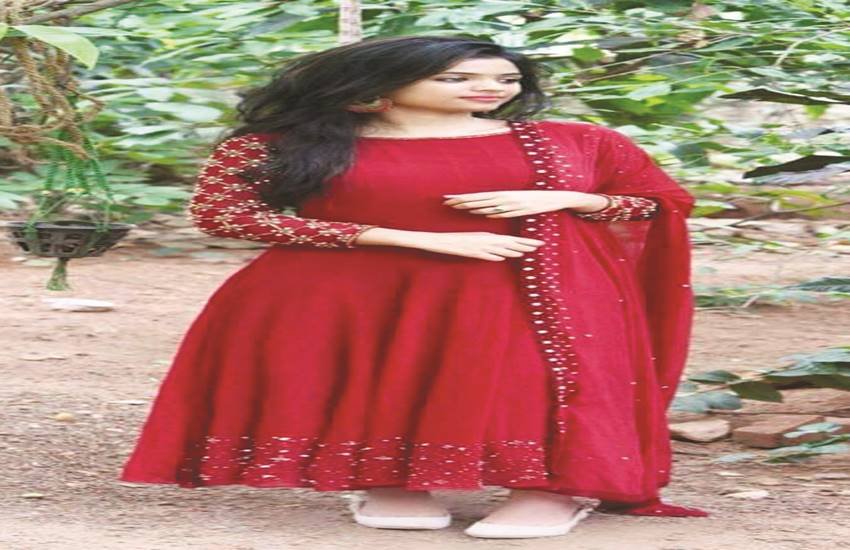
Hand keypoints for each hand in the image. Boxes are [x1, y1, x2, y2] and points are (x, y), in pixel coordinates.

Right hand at [406, 231, 544, 261]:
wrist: (440, 240)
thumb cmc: (458, 241)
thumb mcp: (476, 242)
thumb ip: (488, 246)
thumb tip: (501, 255)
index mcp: (487, 236)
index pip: (510, 239)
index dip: (525, 241)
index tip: (537, 243)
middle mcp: (485, 240)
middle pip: (509, 243)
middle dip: (525, 244)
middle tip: (540, 245)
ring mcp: (478, 246)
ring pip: (498, 248)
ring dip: (513, 250)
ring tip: (527, 251)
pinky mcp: (470, 251)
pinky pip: (482, 254)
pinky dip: (493, 255)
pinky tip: (501, 257)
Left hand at [442, 190, 606, 216]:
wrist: (553, 197)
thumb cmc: (532, 199)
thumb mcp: (514, 200)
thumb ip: (500, 205)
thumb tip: (486, 211)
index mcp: (502, 193)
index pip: (477, 196)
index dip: (463, 198)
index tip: (448, 199)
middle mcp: (504, 196)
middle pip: (479, 199)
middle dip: (462, 201)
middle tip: (446, 202)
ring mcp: (512, 203)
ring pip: (489, 204)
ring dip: (474, 206)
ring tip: (459, 207)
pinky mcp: (520, 209)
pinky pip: (505, 211)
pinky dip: (494, 211)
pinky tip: (484, 212)